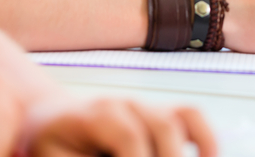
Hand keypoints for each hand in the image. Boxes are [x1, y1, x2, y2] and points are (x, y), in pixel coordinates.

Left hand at [22, 97, 216, 156]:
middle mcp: (126, 103)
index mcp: (97, 113)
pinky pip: (191, 117)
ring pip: (182, 118)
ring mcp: (146, 106)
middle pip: (163, 125)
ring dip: (188, 153)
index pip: (130, 136)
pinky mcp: (160, 115)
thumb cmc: (51, 146)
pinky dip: (205, 139)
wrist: (49, 119)